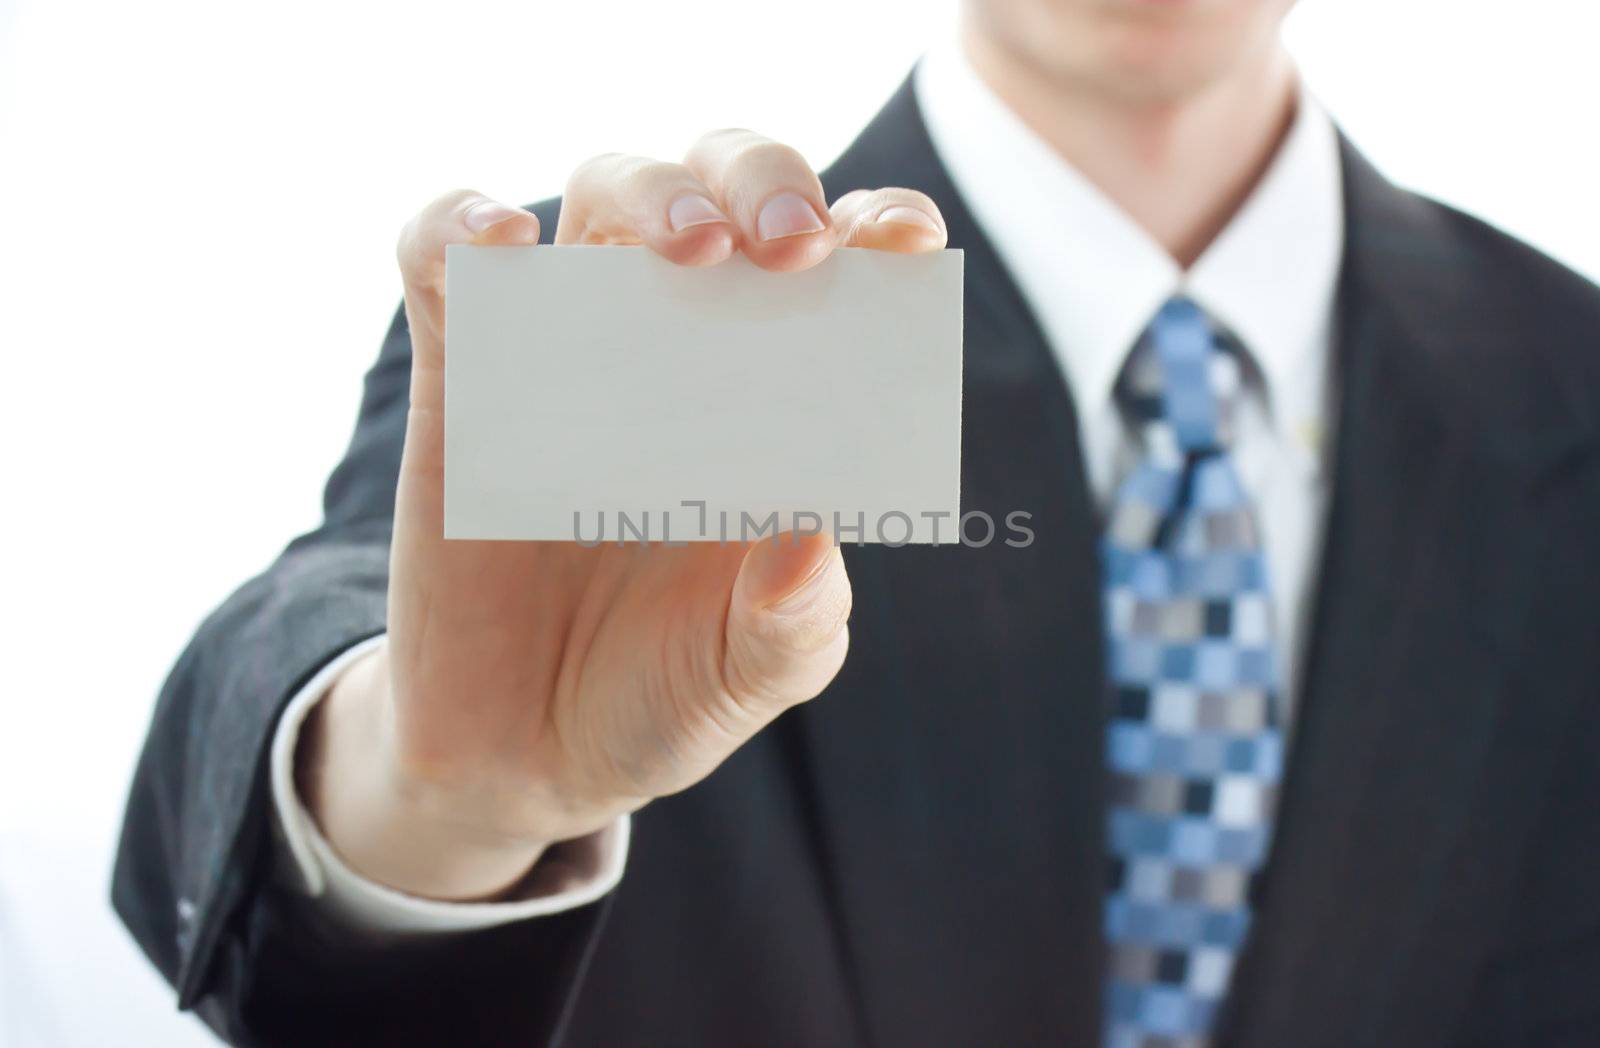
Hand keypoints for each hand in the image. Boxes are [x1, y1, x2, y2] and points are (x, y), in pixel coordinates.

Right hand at [299, 130, 947, 899]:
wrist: (519, 758)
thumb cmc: (659, 696)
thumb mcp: (745, 679)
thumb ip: (791, 627)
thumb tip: (809, 546)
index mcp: (778, 399)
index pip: (839, 268)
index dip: (874, 225)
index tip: (902, 237)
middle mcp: (683, 349)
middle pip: (724, 189)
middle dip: (765, 181)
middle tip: (789, 248)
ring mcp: (569, 350)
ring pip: (606, 191)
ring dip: (652, 191)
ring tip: (687, 253)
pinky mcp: (462, 375)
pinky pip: (443, 260)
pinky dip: (460, 225)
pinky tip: (500, 246)